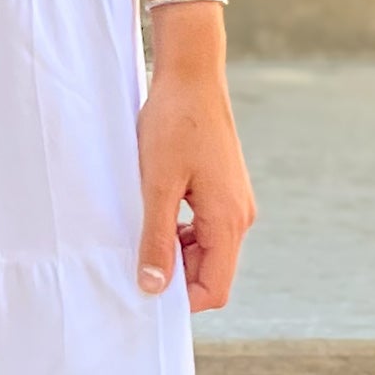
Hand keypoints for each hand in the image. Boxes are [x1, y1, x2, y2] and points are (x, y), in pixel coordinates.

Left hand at [134, 14, 254, 312]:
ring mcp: (234, 203)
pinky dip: (180, 232)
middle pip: (211, 272)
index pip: (214, 289)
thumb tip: (152, 288)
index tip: (143, 289)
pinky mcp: (224, 190)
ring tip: (141, 229)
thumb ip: (156, 239)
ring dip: (175, 252)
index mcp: (229, 220)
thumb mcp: (157, 185)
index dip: (180, 300)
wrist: (191, 74)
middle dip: (175, 275)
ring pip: (207, 250)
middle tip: (134, 258)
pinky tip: (154, 212)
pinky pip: (205, 228)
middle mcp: (240, 216)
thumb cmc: (174, 124)